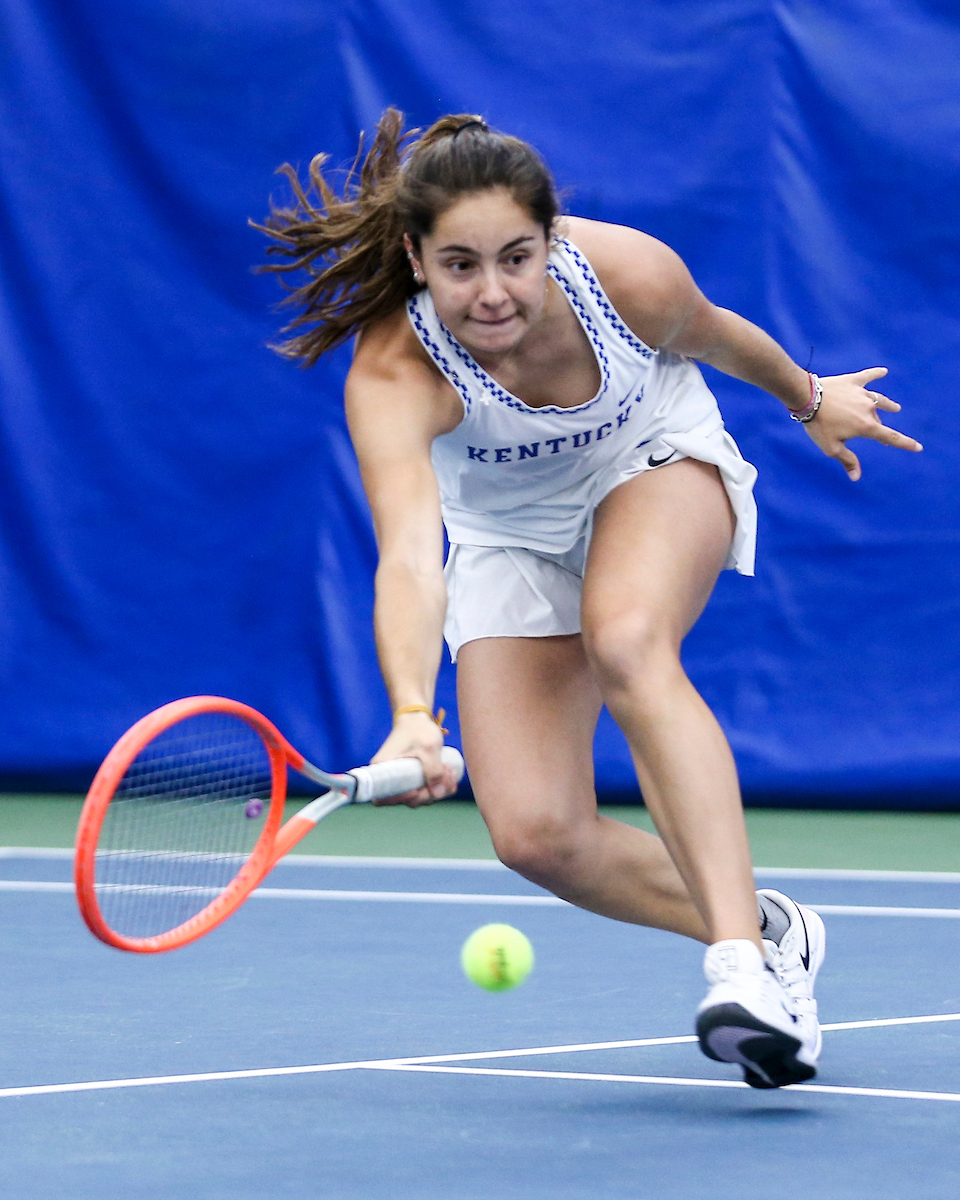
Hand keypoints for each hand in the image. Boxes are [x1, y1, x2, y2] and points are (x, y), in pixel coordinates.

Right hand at [368, 711, 458, 806]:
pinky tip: (451, 777)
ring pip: (421, 796)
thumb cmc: (419, 729)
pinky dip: (440, 788)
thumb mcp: (429, 748)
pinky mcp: (413, 779)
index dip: (399, 799)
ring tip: (449, 768)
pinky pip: (426, 791)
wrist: (418, 718)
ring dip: (439, 788)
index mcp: (383, 769)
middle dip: (430, 791)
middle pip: (409, 799)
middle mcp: (390, 778)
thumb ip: (434, 771)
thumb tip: (437, 795)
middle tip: (445, 771)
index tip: (416, 791)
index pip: (383, 797)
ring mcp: (403, 780)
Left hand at [802, 367, 922, 480]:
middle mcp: (869, 409)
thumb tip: (856, 478)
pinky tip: (884, 371)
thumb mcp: (831, 448)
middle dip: (878, 427)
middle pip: (878, 420)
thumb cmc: (818, 425)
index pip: (891, 437)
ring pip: (879, 400)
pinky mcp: (852, 382)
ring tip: (896, 408)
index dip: (905, 443)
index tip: (918, 447)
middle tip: (879, 432)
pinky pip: (868, 376)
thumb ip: (847, 461)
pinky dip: (876, 374)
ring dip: (888, 404)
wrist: (808, 398)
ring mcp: (862, 394)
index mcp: (866, 426)